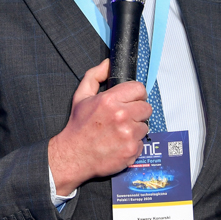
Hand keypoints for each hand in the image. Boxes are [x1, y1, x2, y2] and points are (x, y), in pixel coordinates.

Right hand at [48, 59, 151, 195]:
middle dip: (137, 111)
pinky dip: (133, 143)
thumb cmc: (78, 126)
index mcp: (110, 100)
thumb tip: (108, 63)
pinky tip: (120, 143)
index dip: (135, 94)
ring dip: (136, 127)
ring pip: (145, 125)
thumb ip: (95, 76)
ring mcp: (128, 134)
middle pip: (146, 107)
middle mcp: (121, 116)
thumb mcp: (81, 96)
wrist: (74, 155)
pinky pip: (142, 142)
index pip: (139, 89)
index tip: (130, 100)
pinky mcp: (132, 150)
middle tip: (125, 117)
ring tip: (120, 131)